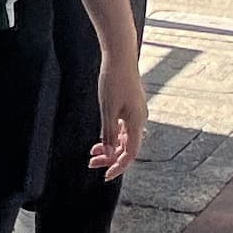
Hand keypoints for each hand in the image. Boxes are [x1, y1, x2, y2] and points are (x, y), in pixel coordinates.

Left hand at [90, 53, 148, 178]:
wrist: (120, 56)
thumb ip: (109, 133)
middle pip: (127, 148)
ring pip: (125, 138)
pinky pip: (124, 128)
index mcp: (136, 123)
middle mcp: (140, 120)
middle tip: (92, 163)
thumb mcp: (107, 110)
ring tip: (93, 152)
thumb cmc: (113, 80)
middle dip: (110, 158)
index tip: (105, 176)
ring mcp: (136, 113)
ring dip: (110, 147)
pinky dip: (113, 135)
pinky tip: (102, 138)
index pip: (130, 154)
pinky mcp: (131, 106)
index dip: (118, 167)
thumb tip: (109, 154)